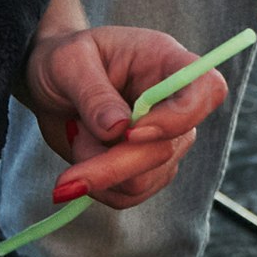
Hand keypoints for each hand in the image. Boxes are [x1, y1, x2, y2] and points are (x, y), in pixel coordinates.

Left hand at [27, 21, 229, 210]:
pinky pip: (128, 195)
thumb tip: (119, 129)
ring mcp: (165, 140)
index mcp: (165, 62)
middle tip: (66, 178)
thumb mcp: (67, 63)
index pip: (207, 89)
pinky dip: (98, 186)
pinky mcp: (146, 169)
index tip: (131, 133)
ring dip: (98, 170)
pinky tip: (81, 160)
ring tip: (76, 135)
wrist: (49, 86)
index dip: (180, 117)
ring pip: (146, 179)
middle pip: (169, 147)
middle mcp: (173, 104)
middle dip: (114, 164)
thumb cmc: (61, 61)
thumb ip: (93, 93)